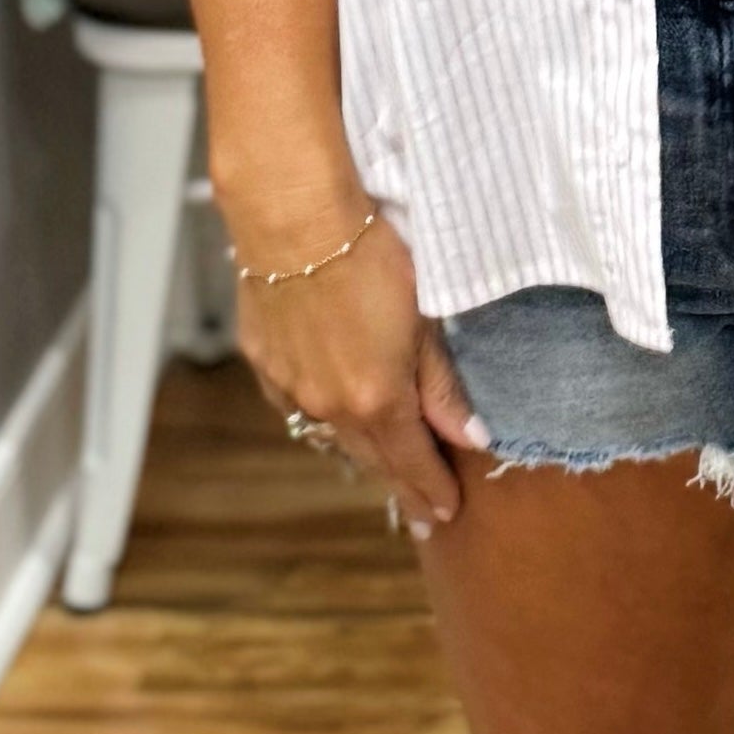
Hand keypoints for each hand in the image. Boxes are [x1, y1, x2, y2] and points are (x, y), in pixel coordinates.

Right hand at [231, 208, 488, 533]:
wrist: (293, 218)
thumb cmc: (369, 255)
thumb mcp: (424, 320)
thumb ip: (442, 385)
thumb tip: (470, 436)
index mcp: (376, 399)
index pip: (411, 462)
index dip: (431, 490)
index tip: (446, 513)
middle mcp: (329, 405)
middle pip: (372, 458)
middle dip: (400, 485)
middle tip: (419, 515)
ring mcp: (290, 385)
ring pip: (331, 434)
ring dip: (361, 452)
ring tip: (382, 469)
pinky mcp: (263, 360)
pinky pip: (296, 403)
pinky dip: (321, 415)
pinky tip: (331, 416)